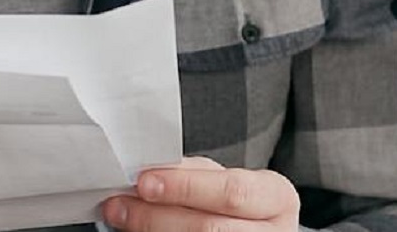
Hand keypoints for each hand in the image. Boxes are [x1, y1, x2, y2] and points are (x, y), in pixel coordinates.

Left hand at [101, 157, 298, 230]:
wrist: (251, 226)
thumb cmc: (231, 199)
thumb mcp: (221, 178)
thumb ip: (190, 173)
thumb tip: (146, 171)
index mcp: (276, 197)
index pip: (231, 192)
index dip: (186, 187)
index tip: (144, 181)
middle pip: (211, 228)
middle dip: (158, 215)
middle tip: (120, 204)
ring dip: (152, 230)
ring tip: (121, 217)